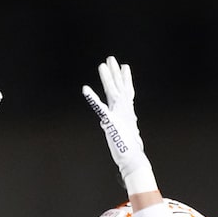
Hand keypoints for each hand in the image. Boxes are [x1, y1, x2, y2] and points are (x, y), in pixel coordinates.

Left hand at [81, 56, 156, 193]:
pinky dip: (92, 98)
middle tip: (111, 58)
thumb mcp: (126, 134)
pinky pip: (99, 107)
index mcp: (127, 112)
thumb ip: (121, 127)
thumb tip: (118, 127)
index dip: (125, 79)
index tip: (124, 67)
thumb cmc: (129, 149)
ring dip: (107, 78)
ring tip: (102, 65)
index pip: (127, 91)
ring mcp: (118, 114)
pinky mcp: (110, 121)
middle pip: (119, 86)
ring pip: (112, 91)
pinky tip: (85, 89)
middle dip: (115, 72)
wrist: (133, 158)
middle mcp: (123, 110)